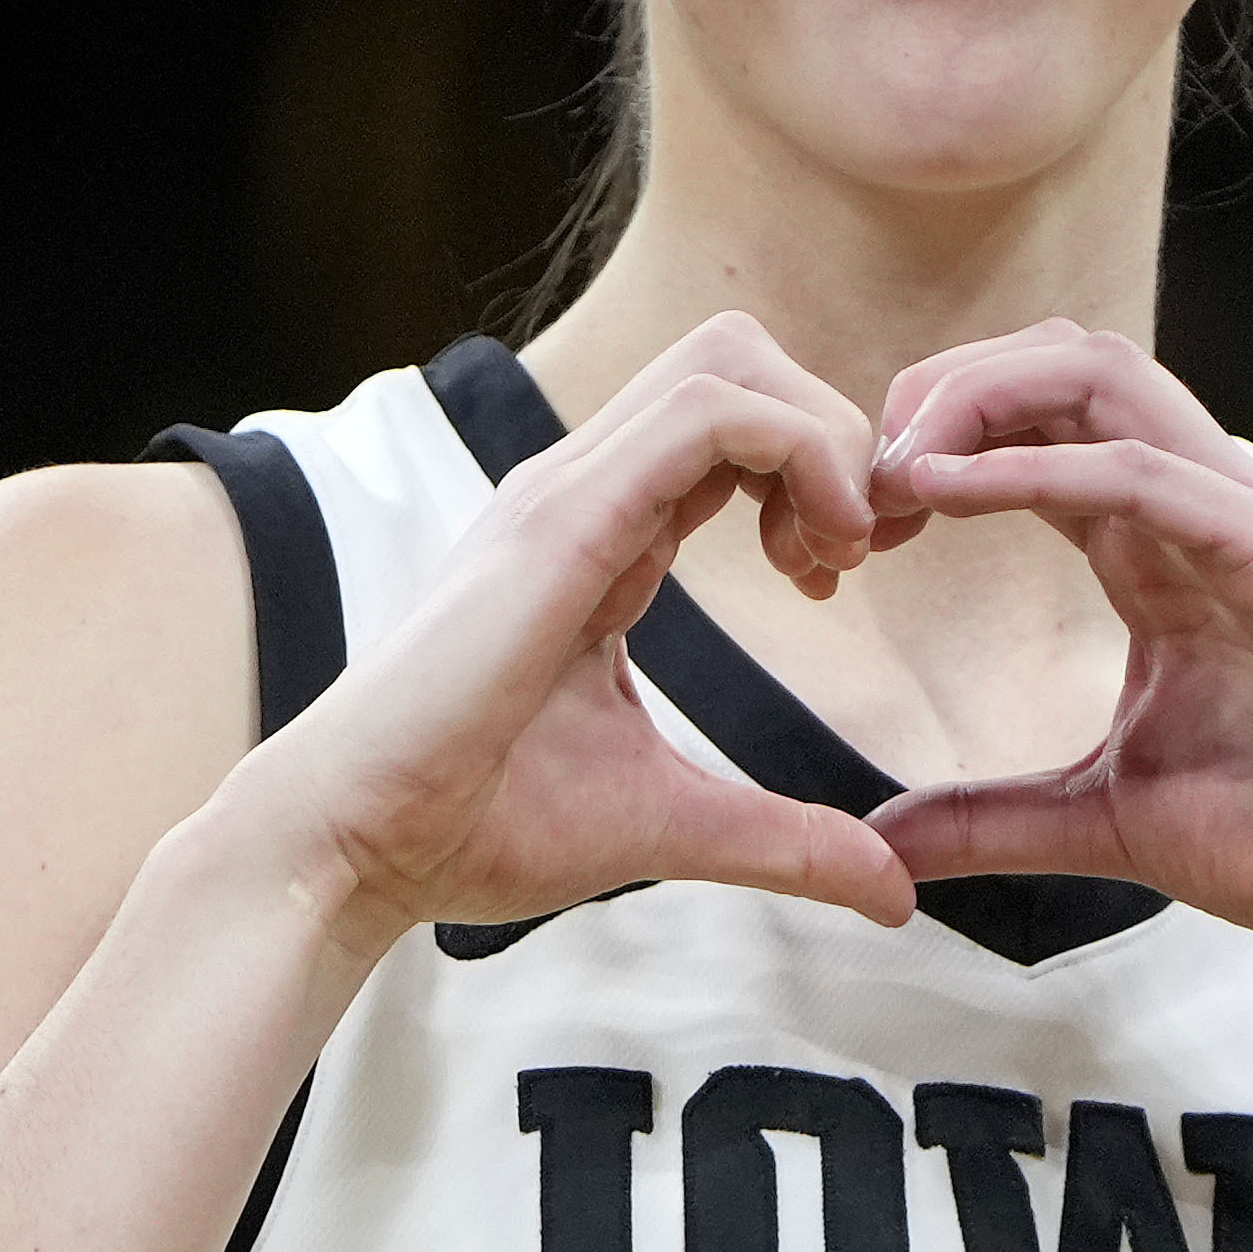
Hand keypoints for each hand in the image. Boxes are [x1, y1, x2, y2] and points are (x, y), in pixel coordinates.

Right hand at [226, 311, 918, 946]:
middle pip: (739, 357)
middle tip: (852, 554)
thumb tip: (893, 893)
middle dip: (833, 431)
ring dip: (822, 438)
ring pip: (730, 360)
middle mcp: (582, 489)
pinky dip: (799, 454)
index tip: (840, 575)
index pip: (730, 425)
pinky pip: (710, 413)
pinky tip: (812, 560)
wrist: (359, 847)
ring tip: (835, 556)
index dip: (817, 472)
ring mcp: (566, 492)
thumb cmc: (477, 826)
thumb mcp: (674, 823)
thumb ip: (785, 841)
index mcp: (602, 532)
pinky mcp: (562, 519)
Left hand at [860, 326, 1252, 994]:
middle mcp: (1206, 510)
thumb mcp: (1108, 823)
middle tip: (857, 478)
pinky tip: (948, 494)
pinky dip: (1035, 463)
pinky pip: (1145, 467)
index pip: (1040, 429)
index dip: (934, 449)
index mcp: (1167, 551)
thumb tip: (881, 845)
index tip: (855, 533)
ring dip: (978, 397)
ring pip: (1102, 373)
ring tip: (894, 468)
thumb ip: (993, 820)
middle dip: (942, 391)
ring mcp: (1251, 522)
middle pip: (1060, 364)